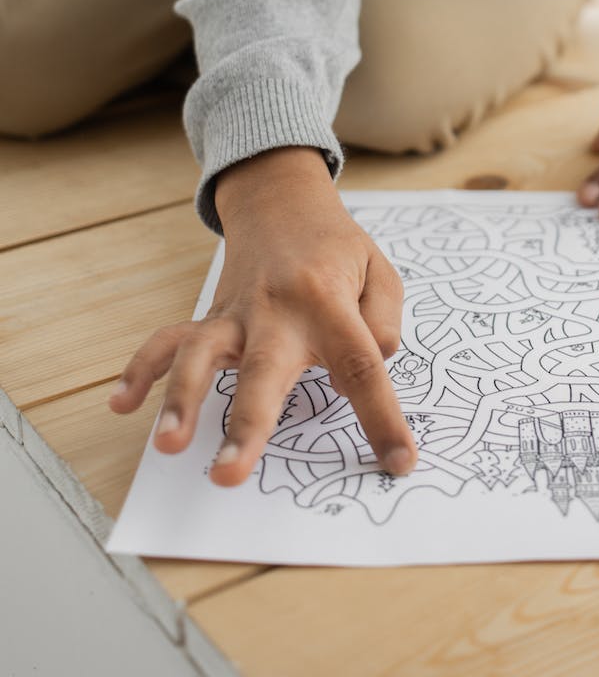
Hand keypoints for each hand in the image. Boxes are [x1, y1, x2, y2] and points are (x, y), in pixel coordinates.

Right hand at [108, 146, 417, 486]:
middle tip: (229, 474)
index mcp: (328, 302)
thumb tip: (364, 372)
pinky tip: (122, 404)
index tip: (398, 463)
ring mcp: (237, 315)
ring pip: (201, 355)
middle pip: (263, 371)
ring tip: (167, 444)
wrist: (282, 202)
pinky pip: (168, 341)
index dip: (382, 418)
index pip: (361, 366)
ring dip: (182, 399)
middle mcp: (277, 311)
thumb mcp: (380, 273)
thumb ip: (382, 324)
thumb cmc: (338, 249)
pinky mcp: (211, 317)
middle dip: (246, 426)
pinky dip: (142, 370)